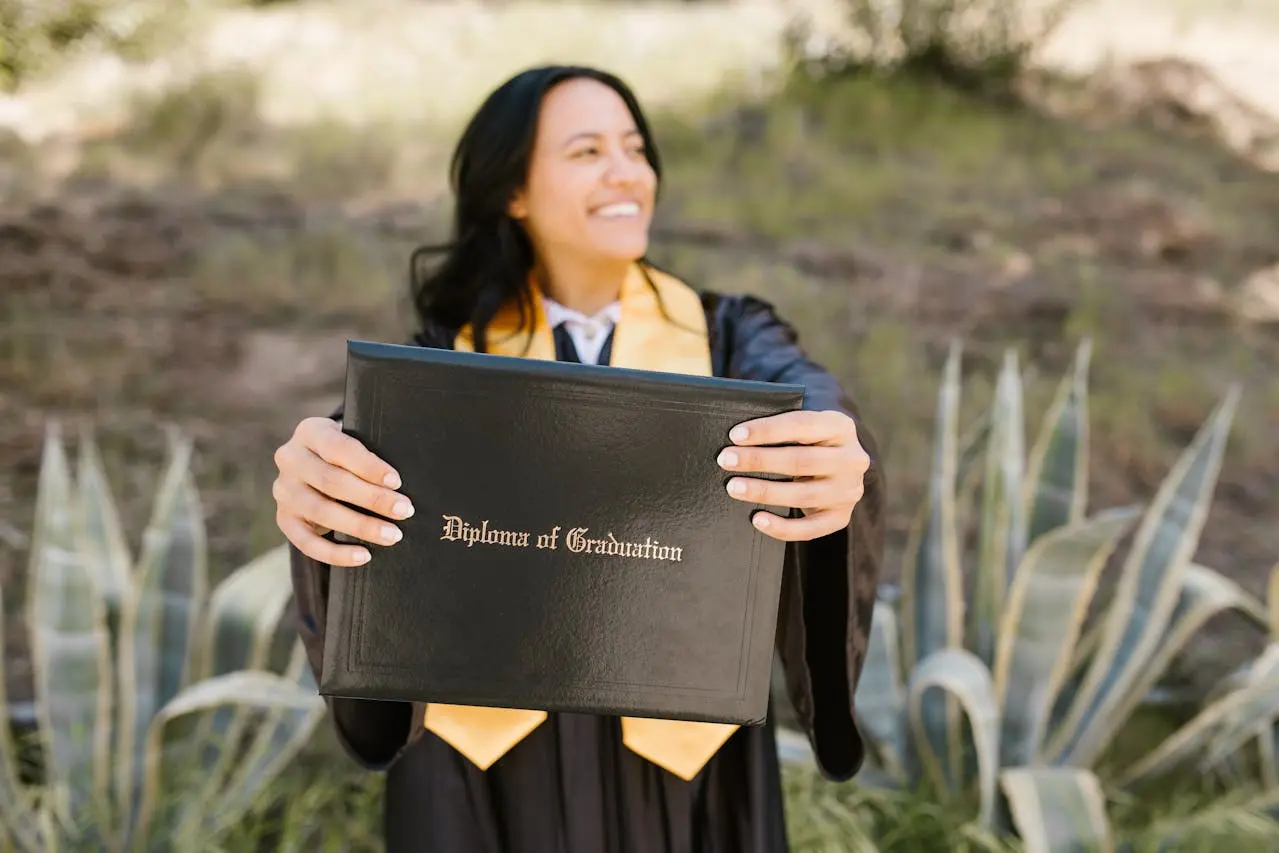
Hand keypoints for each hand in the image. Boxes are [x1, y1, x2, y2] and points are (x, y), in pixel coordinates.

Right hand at [272, 417, 413, 565]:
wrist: (317, 463)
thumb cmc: (348, 452)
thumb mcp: (356, 440)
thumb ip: (371, 453)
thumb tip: (401, 484)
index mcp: (311, 432)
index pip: (339, 448)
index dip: (368, 466)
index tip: (397, 481)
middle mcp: (290, 459)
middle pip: (332, 482)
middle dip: (372, 498)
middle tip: (404, 510)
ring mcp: (283, 491)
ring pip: (321, 512)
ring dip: (361, 526)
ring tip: (392, 535)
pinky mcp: (284, 519)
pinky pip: (307, 543)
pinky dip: (336, 553)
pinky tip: (364, 556)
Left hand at [717, 409, 869, 541]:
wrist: (839, 466)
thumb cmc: (809, 442)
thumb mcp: (805, 427)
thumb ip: (780, 427)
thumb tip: (737, 437)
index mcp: (840, 426)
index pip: (802, 425)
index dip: (768, 430)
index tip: (736, 435)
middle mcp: (852, 459)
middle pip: (801, 461)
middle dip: (759, 460)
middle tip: (726, 460)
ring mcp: (848, 491)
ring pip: (803, 495)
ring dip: (764, 492)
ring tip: (734, 488)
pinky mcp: (841, 516)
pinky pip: (810, 528)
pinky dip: (781, 527)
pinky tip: (757, 520)